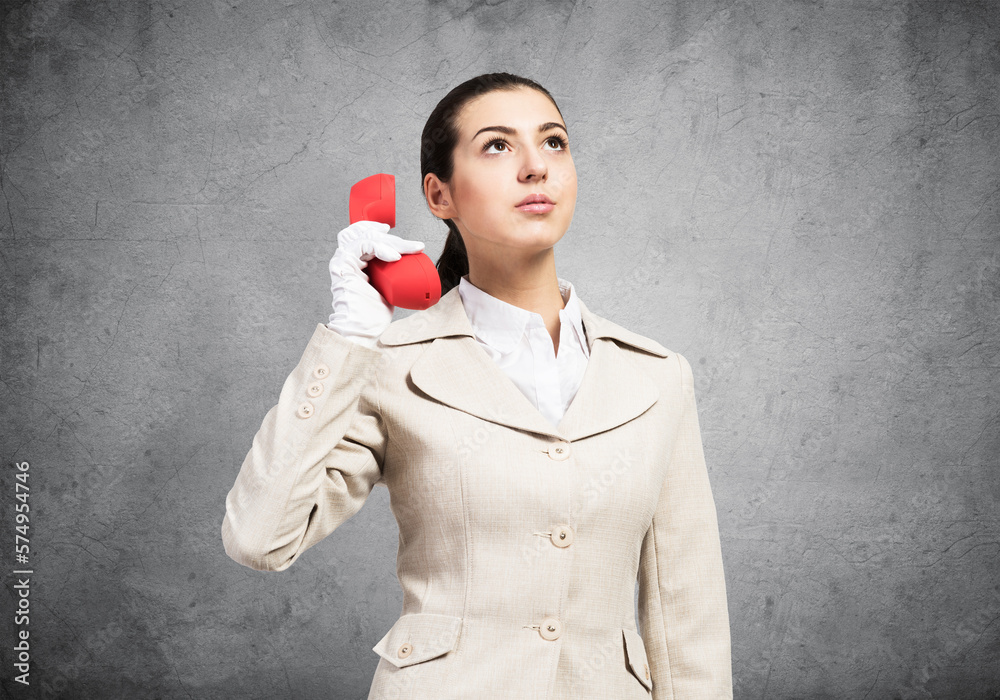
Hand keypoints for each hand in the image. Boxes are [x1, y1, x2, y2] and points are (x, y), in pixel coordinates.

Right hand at [327, 221, 424, 345]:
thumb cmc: (372, 315)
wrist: (362, 330)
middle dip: (391, 236)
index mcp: (356, 262)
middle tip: (412, 246)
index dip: (375, 228)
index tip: (393, 230)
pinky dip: (380, 248)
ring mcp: (343, 261)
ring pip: (364, 235)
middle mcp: (347, 259)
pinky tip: (394, 257)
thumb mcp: (388, 289)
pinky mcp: (343, 265)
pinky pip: (362, 246)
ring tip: (406, 249)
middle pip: (364, 232)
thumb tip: (412, 270)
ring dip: (389, 240)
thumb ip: (393, 277)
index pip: (361, 234)